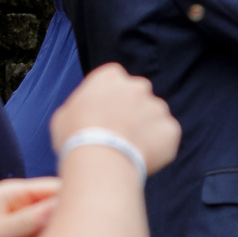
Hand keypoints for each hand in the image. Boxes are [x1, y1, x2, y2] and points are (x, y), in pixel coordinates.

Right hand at [49, 64, 179, 173]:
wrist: (102, 159)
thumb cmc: (77, 137)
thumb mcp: (66, 114)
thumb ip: (84, 105)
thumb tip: (89, 112)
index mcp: (111, 77)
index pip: (114, 78)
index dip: (110, 96)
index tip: (106, 112)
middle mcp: (138, 87)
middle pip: (138, 96)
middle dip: (132, 111)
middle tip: (120, 133)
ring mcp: (158, 107)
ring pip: (154, 117)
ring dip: (146, 130)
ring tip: (128, 150)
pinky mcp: (171, 128)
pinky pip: (166, 137)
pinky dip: (158, 147)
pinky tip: (141, 158)